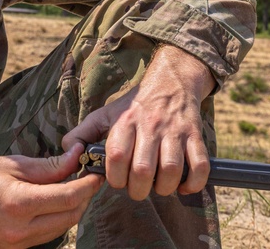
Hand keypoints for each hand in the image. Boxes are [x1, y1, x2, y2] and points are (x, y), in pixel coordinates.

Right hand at [0, 143, 103, 247]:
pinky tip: (52, 202)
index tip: (96, 171)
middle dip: (83, 196)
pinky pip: (45, 235)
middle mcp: (19, 229)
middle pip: (70, 216)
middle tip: (85, 177)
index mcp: (18, 203)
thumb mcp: (12, 164)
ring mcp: (16, 244)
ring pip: (61, 228)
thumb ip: (48, 166)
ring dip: (71, 209)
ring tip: (69, 186)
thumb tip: (76, 157)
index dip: (88, 184)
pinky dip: (55, 219)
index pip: (69, 197)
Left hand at [62, 45, 214, 200]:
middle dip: (138, 189)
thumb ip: (82, 134)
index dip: (115, 178)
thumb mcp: (104, 114)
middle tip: (138, 188)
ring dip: (164, 188)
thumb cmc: (134, 105)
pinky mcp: (195, 135)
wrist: (171, 80)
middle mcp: (150, 125)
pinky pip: (200, 166)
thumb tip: (70, 154)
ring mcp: (175, 131)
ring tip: (158, 186)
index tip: (118, 180)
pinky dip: (193, 183)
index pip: (116, 156)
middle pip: (143, 169)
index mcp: (125, 121)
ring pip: (171, 170)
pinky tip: (183, 186)